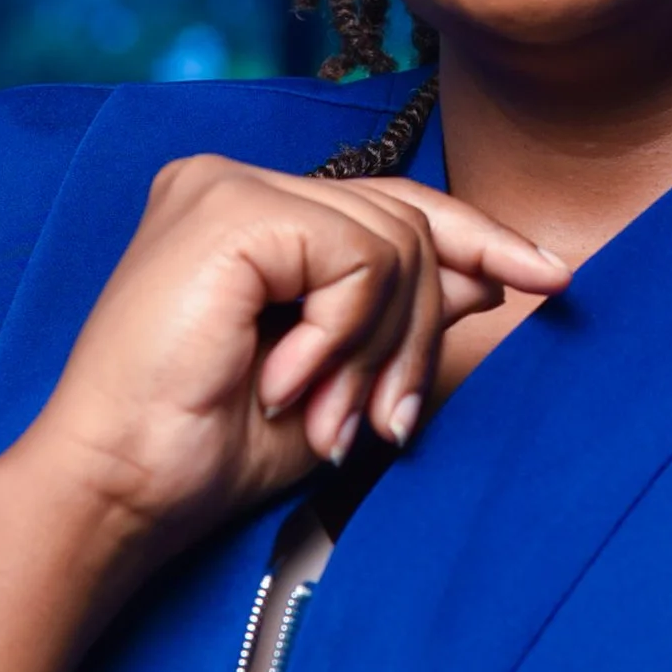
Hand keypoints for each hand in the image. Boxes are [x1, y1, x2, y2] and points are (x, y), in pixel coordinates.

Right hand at [12, 155, 566, 549]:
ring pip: (394, 242)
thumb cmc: (206, 449)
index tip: (550, 279)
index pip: (389, 203)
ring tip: (335, 417)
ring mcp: (227, 186)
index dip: (478, 238)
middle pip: (405, 221)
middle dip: (423, 334)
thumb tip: (490, 275)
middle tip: (388, 422)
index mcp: (248, 213)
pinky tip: (289, 384)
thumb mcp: (335, 381)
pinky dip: (345, 335)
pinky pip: (356, 257)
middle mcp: (232, 181)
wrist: (121, 489)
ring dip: (384, 351)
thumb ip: (398, 320)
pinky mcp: (229, 209)